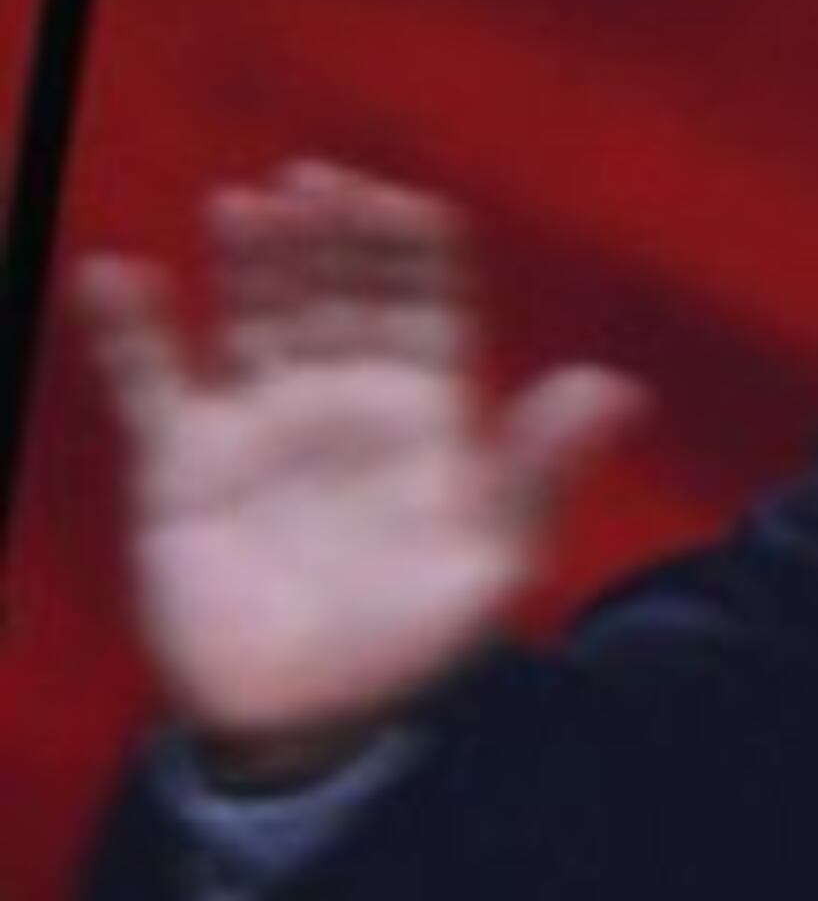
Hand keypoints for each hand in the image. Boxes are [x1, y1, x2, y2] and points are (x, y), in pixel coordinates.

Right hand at [76, 160, 645, 783]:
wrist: (309, 720)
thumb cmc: (415, 638)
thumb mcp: (494, 557)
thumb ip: (542, 469)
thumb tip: (617, 388)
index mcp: (426, 412)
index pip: (424, 307)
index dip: (416, 256)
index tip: (410, 207)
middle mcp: (343, 400)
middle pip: (340, 294)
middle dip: (334, 238)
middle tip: (322, 181)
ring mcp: (260, 424)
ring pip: (257, 317)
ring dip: (253, 261)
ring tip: (249, 204)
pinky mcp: (180, 463)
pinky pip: (149, 381)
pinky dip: (130, 330)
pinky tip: (118, 274)